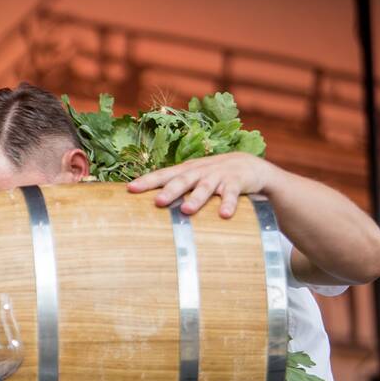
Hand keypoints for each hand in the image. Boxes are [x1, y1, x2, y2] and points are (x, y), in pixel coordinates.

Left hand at [129, 152, 278, 218]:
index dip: (147, 181)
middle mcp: (199, 172)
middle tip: (158, 202)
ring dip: (196, 198)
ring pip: (205, 187)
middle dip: (170, 191)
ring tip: (186, 210)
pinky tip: (224, 215)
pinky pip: (232, 194)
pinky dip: (229, 204)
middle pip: (182, 180)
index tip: (130, 189)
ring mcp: (218, 176)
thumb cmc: (211, 176)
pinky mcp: (237, 182)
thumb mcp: (192, 178)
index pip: (163, 175)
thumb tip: (145, 207)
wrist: (249, 165)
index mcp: (185, 171)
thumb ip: (173, 188)